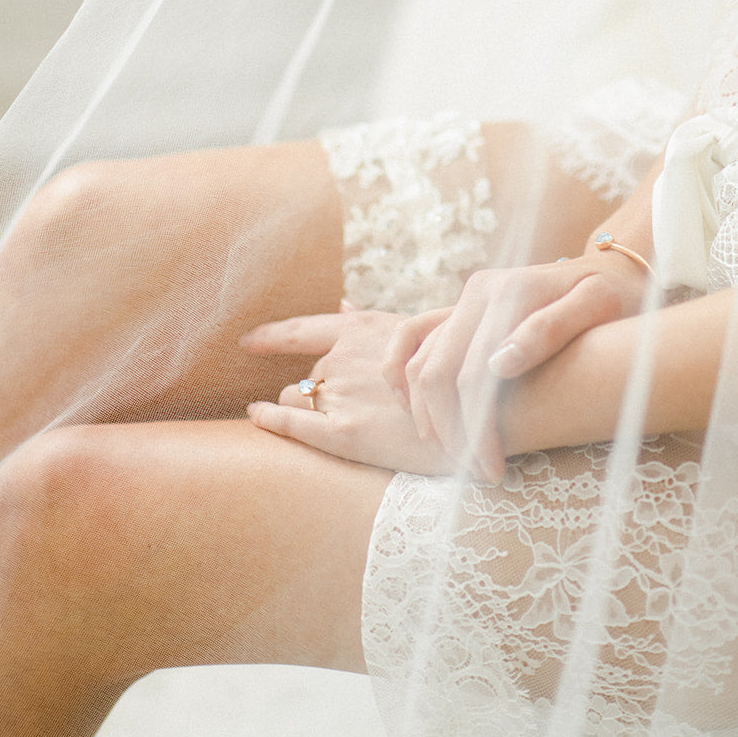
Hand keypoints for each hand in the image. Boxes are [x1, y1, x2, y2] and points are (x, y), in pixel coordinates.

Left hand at [241, 308, 452, 474]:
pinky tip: (256, 414)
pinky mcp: (345, 434)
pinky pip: (292, 423)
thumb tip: (344, 303)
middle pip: (313, 374)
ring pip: (299, 397)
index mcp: (364, 331)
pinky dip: (270, 417)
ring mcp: (343, 395)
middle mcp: (346, 359)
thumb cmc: (458, 370)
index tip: (249, 341)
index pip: (305, 330)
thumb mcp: (419, 331)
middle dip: (324, 388)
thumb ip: (374, 321)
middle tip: (362, 408)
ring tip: (348, 422)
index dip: (274, 336)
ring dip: (308, 406)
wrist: (488, 411)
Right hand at [384, 251, 646, 483]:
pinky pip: (411, 337)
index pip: (471, 376)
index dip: (476, 430)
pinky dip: (399, 373)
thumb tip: (499, 364)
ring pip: (418, 363)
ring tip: (454, 457)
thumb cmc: (612, 296)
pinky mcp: (460, 308)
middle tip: (477, 474)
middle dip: (450, 433)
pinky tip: (412, 411)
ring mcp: (465, 300)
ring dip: (426, 415)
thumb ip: (549, 330)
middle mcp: (477, 293)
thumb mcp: (597, 306)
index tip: (493, 471)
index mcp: (507, 293)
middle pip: (436, 375)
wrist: (610, 272)